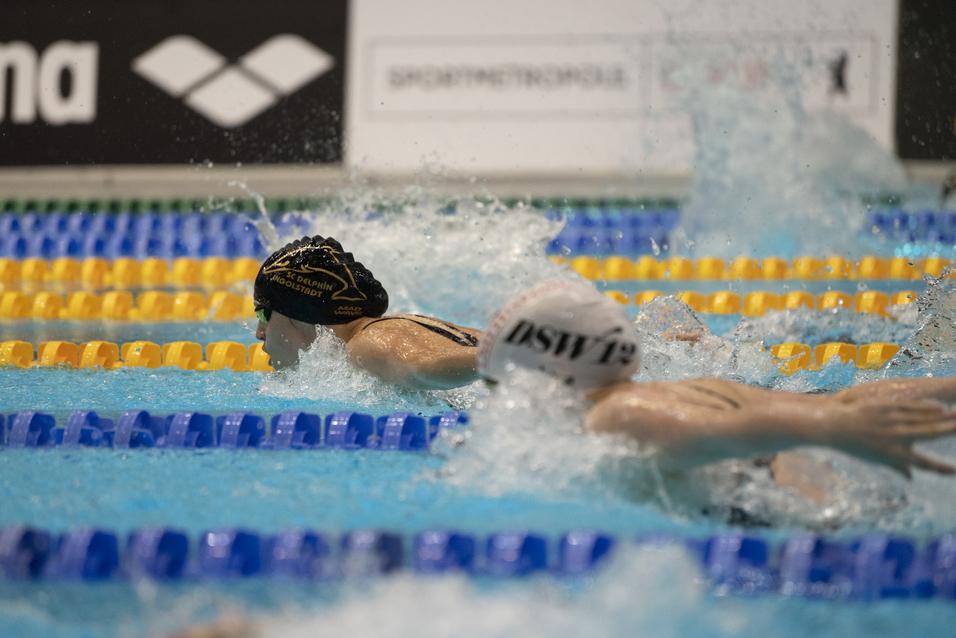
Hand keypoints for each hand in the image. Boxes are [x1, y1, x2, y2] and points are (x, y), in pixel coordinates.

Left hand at [826, 398, 955, 477]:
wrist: (832, 426)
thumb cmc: (855, 445)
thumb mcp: (875, 459)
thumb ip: (897, 467)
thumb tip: (911, 478)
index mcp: (893, 454)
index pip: (922, 464)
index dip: (940, 468)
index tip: (955, 470)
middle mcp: (894, 438)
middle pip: (928, 434)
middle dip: (950, 431)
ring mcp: (890, 421)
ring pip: (921, 419)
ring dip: (943, 417)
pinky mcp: (884, 408)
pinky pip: (909, 407)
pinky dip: (926, 408)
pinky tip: (939, 407)